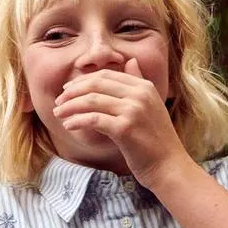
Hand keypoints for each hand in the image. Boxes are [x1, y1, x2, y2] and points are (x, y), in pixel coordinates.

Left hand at [52, 58, 192, 188]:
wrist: (169, 167)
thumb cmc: (157, 142)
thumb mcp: (151, 106)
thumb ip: (139, 83)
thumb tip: (130, 61)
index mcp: (145, 87)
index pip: (106, 75)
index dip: (83, 81)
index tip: (68, 91)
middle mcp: (139, 94)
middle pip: (96, 84)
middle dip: (72, 92)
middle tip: (59, 102)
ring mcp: (133, 110)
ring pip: (91, 100)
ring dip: (70, 107)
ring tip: (58, 114)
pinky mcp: (125, 128)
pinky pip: (93, 119)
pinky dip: (77, 121)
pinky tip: (69, 126)